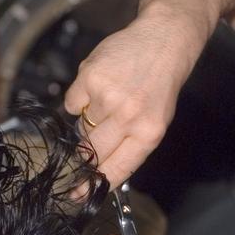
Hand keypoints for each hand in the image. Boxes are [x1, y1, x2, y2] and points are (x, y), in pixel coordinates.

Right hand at [63, 9, 205, 187]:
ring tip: (108, 102)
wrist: (163, 40)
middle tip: (79, 153)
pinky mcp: (90, 77)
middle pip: (91, 152)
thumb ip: (130, 146)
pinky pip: (72, 103)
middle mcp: (128, 117)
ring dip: (88, 120)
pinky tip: (98, 86)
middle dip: (83, 156)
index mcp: (148, 134)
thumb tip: (99, 171)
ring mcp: (107, 97)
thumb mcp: (155, 121)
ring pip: (81, 126)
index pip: (115, 170)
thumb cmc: (159, 83)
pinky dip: (80, 98)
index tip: (77, 193)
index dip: (93, 184)